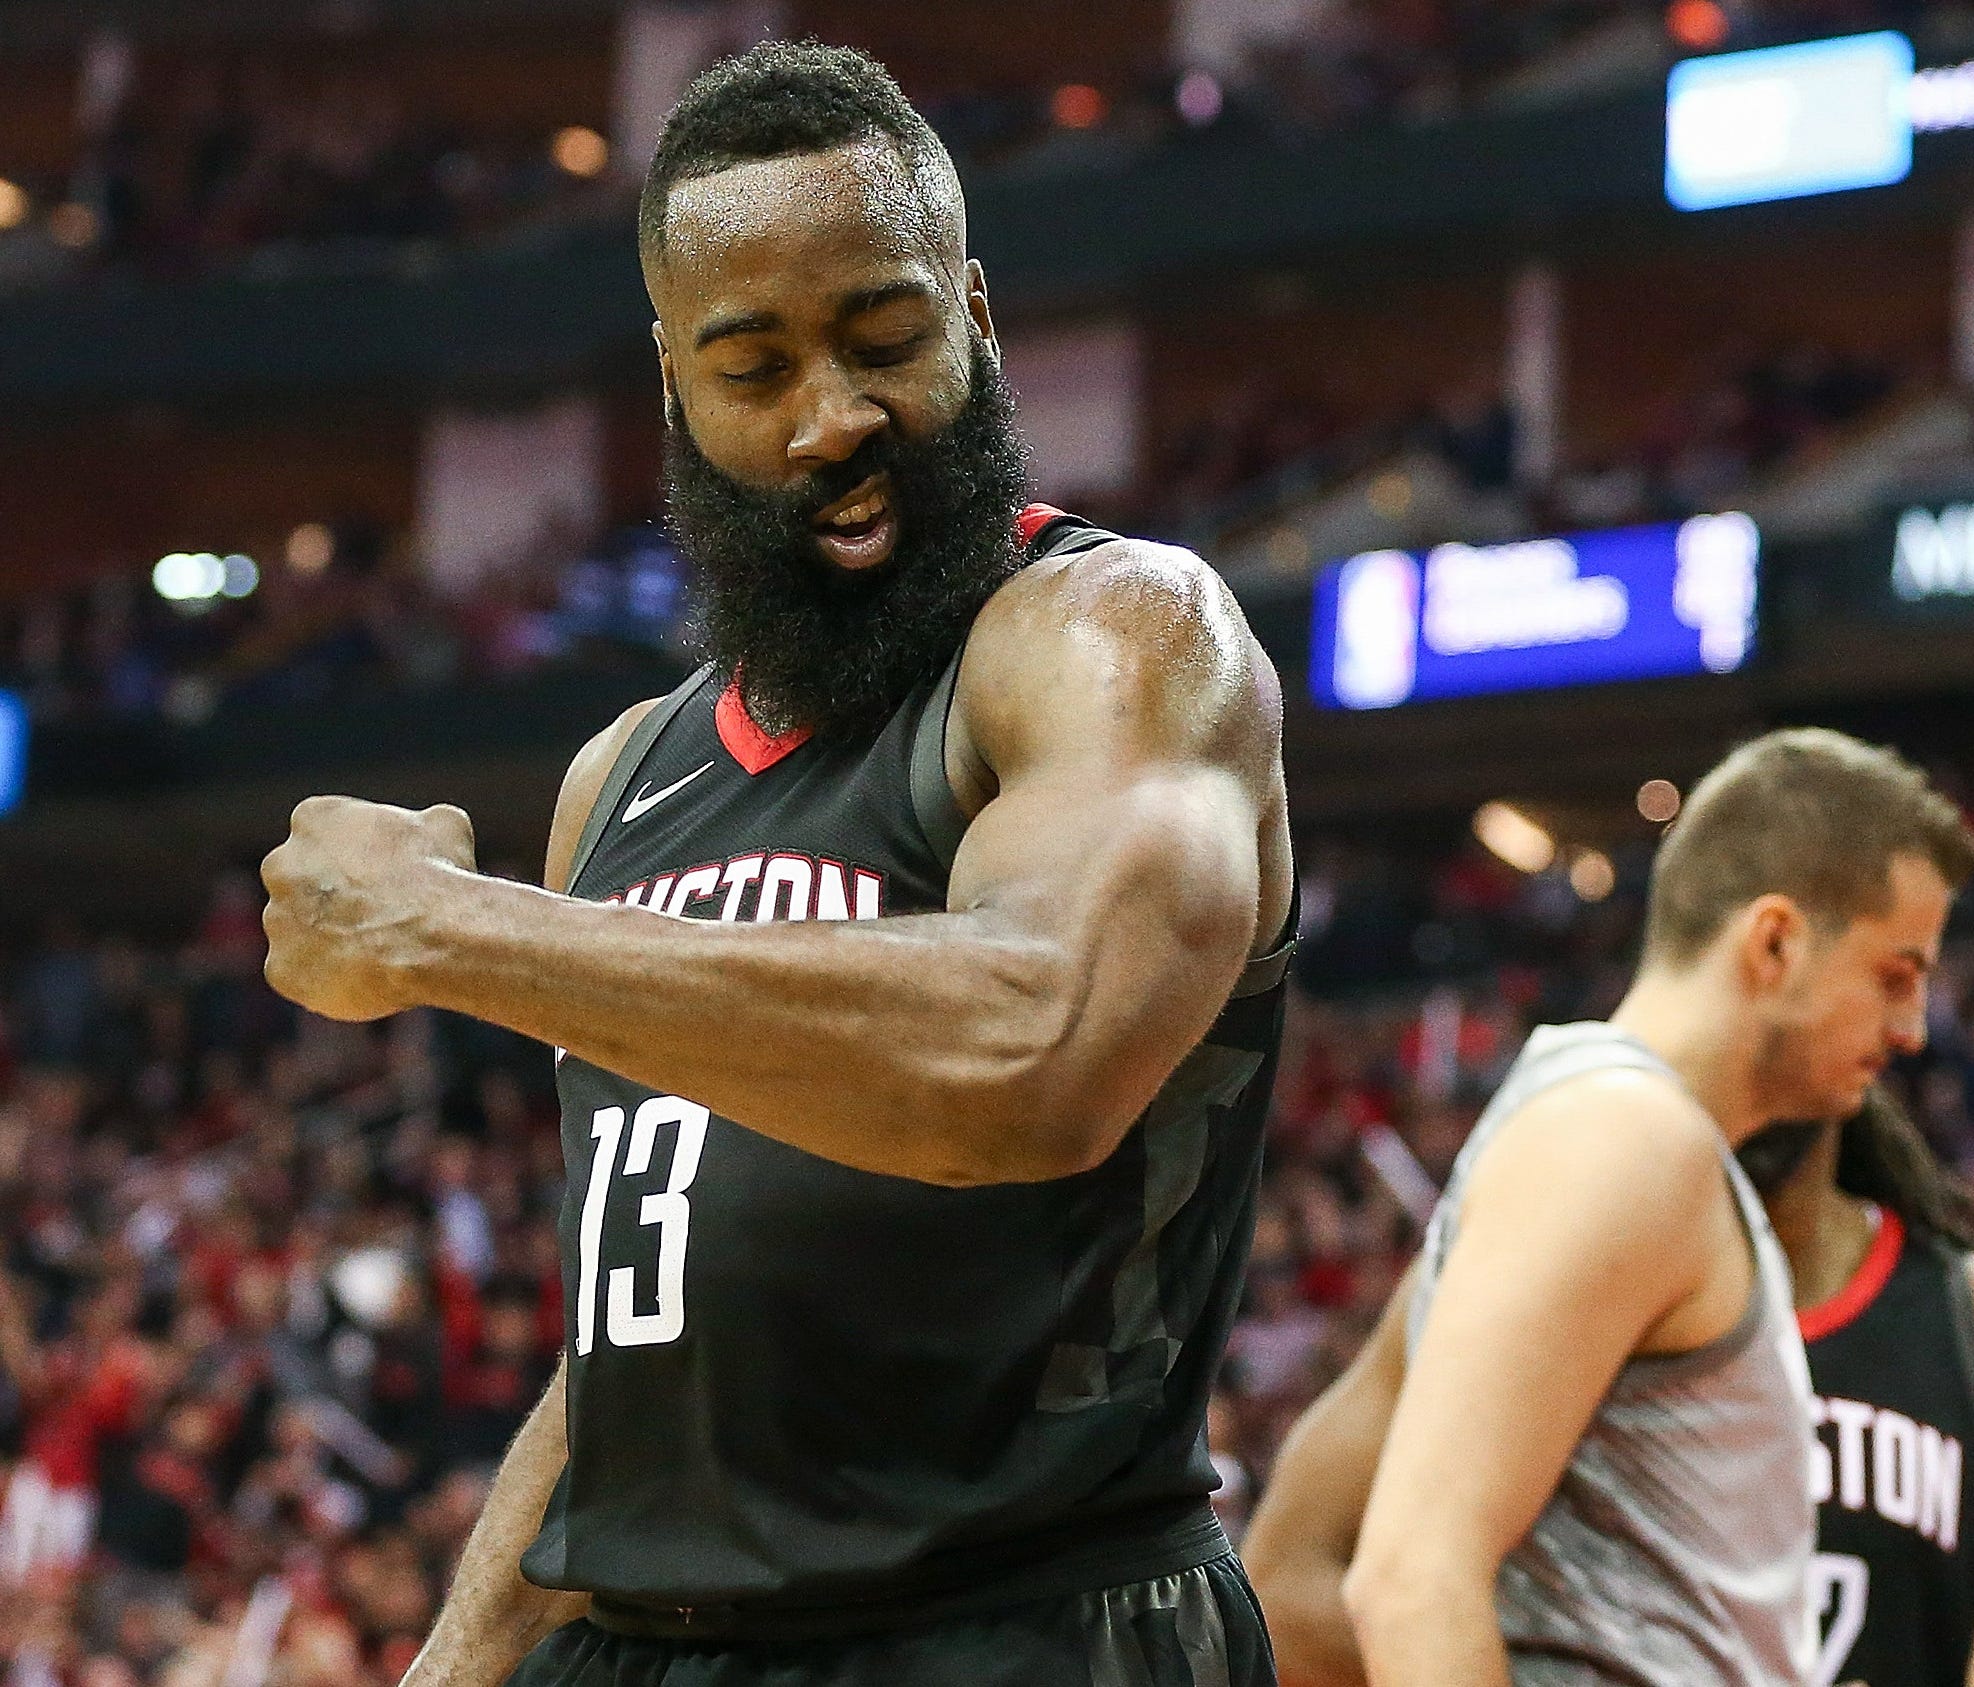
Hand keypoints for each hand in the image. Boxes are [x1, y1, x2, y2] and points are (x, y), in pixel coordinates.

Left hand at [262, 797, 476, 1021]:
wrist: (432, 937)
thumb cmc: (438, 875)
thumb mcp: (445, 827)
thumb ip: (419, 825)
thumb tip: (431, 830)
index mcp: (314, 819)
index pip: (324, 832)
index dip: (358, 854)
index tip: (384, 871)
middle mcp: (281, 865)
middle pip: (301, 881)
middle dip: (332, 895)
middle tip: (377, 913)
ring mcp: (276, 920)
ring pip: (300, 930)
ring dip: (329, 937)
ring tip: (380, 949)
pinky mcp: (280, 969)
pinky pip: (300, 975)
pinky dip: (327, 977)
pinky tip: (366, 976)